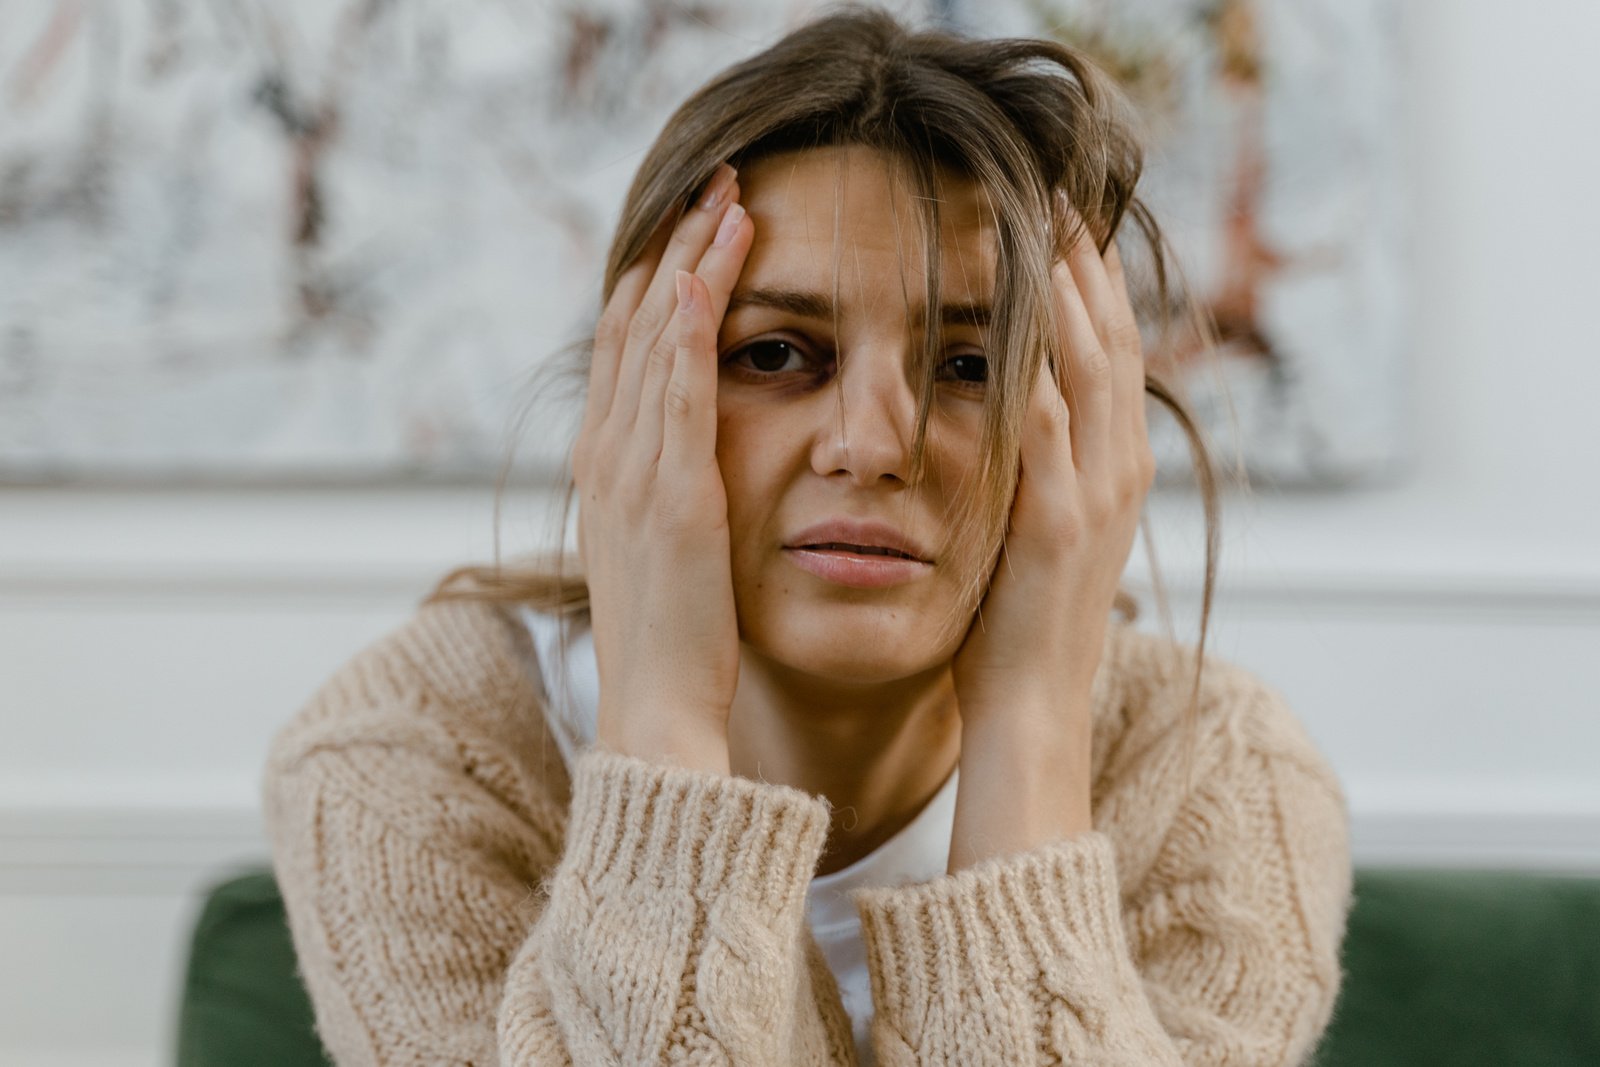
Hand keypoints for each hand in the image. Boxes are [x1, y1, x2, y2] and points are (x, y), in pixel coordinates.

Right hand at [571, 162, 754, 767]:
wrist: (656, 714)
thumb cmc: (674, 646)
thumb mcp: (664, 556)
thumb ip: (668, 497)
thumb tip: (691, 465)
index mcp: (608, 467)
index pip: (628, 348)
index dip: (659, 278)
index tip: (696, 226)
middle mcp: (607, 456)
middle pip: (636, 323)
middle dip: (677, 245)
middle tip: (716, 181)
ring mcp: (632, 471)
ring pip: (656, 339)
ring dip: (692, 261)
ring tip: (729, 196)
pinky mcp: (670, 494)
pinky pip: (677, 390)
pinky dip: (691, 326)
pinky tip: (710, 271)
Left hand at [950, 208, 1154, 742]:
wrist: (1031, 712)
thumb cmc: (1020, 628)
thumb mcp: (1041, 534)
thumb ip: (1042, 472)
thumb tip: (1016, 420)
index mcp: (1116, 470)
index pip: (1115, 354)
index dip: (1098, 285)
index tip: (1072, 222)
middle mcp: (1121, 470)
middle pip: (1113, 340)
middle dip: (1087, 264)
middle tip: (1061, 192)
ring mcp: (1095, 494)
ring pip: (1090, 366)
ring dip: (1067, 290)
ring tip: (1044, 220)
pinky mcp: (1057, 521)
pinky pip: (1045, 423)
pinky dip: (1033, 361)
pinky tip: (1013, 310)